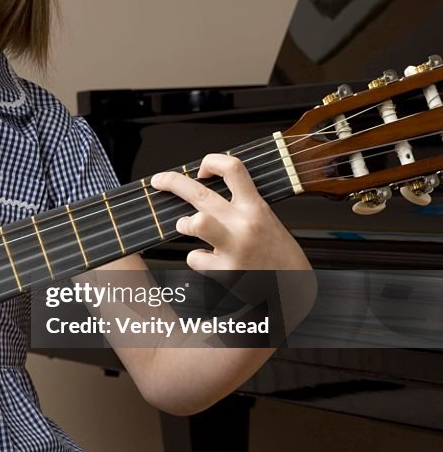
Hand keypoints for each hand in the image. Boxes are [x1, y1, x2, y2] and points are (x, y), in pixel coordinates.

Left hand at [150, 153, 310, 273]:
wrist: (293, 290)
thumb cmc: (276, 253)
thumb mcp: (265, 220)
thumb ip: (241, 206)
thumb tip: (206, 193)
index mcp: (255, 207)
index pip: (233, 168)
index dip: (211, 162)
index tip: (200, 170)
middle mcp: (244, 224)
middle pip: (200, 193)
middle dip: (172, 182)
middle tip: (158, 181)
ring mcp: (234, 248)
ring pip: (195, 223)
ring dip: (184, 223)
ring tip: (187, 226)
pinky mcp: (226, 271)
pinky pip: (195, 258)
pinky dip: (198, 259)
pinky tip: (211, 262)